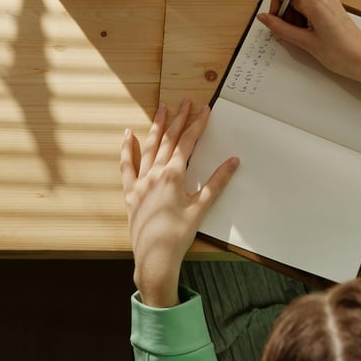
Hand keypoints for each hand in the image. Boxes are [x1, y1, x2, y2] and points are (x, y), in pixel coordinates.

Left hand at [120, 98, 238, 308]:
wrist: (155, 259)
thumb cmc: (179, 235)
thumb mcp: (201, 207)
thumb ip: (217, 182)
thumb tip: (234, 160)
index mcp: (173, 175)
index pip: (187, 143)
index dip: (197, 124)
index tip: (204, 110)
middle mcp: (154, 173)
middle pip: (168, 139)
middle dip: (178, 119)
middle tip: (185, 101)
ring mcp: (140, 182)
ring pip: (149, 147)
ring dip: (157, 126)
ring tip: (162, 108)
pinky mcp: (130, 192)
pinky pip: (126, 166)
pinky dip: (127, 149)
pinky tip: (128, 134)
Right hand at [257, 0, 360, 83]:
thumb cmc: (341, 53)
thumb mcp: (305, 42)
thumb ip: (280, 28)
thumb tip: (265, 18)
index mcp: (314, 1)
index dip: (275, 8)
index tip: (276, 23)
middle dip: (286, 17)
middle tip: (294, 36)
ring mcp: (328, 0)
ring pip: (300, 5)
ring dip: (296, 20)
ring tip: (306, 38)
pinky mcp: (332, 7)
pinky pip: (310, 9)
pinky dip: (306, 21)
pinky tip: (313, 35)